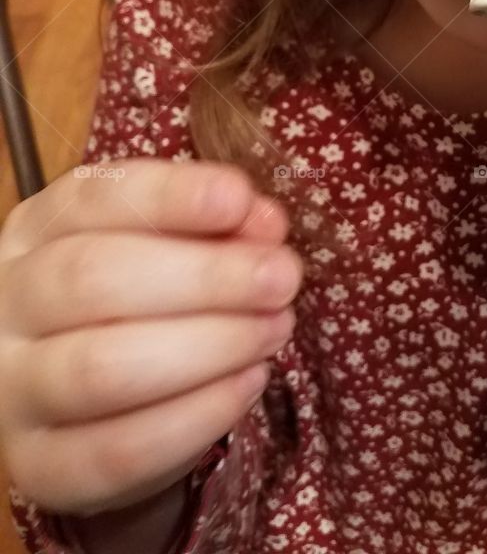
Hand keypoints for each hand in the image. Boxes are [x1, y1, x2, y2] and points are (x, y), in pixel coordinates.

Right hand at [0, 158, 303, 516]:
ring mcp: (14, 389)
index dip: (169, 196)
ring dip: (209, 345)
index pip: (93, 198)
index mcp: (40, 228)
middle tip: (283, 277)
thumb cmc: (143, 294)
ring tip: (275, 328)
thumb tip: (264, 223)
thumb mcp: (175, 242)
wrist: (99, 401)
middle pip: (92, 278)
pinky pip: (116, 450)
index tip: (239, 199)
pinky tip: (248, 383)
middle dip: (204, 276)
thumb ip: (218, 224)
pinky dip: (196, 416)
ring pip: (101, 368)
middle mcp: (10, 301)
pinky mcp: (40, 466)